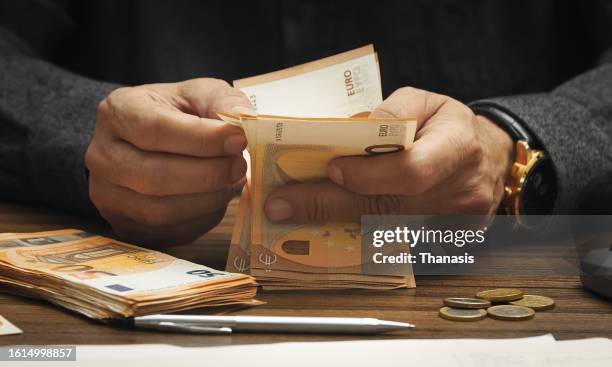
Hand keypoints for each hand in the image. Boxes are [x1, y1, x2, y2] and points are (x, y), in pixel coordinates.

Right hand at [85, 78, 252, 245]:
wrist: (146, 141)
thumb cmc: (177, 114)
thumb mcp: (198, 94)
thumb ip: (222, 100)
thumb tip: (245, 118)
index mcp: (117, 112)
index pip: (154, 129)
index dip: (201, 139)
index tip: (238, 140)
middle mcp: (102, 156)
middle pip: (155, 176)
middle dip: (208, 174)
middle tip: (241, 165)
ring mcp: (108, 195)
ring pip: (160, 210)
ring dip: (207, 199)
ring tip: (232, 181)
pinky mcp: (125, 225)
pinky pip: (168, 231)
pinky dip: (202, 217)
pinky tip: (217, 197)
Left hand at [264, 87, 513, 222]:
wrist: (489, 158)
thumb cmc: (448, 125)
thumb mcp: (425, 101)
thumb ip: (390, 112)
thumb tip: (346, 135)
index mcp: (458, 147)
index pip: (410, 170)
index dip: (368, 174)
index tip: (330, 169)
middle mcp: (460, 192)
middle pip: (386, 208)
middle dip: (327, 206)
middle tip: (281, 207)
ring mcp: (457, 225)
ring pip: (384, 233)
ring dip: (334, 226)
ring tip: (291, 219)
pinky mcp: (448, 245)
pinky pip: (396, 246)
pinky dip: (359, 240)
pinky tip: (326, 233)